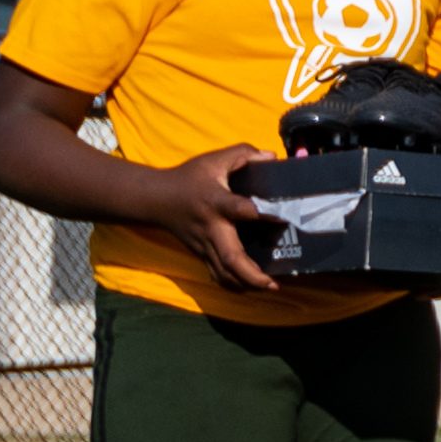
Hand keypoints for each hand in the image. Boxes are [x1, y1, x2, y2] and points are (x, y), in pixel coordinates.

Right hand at [159, 143, 286, 293]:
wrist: (155, 199)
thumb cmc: (189, 178)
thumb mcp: (214, 159)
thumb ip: (244, 153)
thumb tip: (273, 157)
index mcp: (217, 202)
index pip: (240, 209)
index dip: (262, 213)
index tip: (284, 218)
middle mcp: (211, 228)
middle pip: (231, 257)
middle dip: (252, 274)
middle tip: (274, 284)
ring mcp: (204, 244)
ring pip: (223, 271)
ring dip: (245, 284)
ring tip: (268, 288)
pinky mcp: (201, 253)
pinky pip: (216, 273)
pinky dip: (232, 284)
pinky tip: (250, 288)